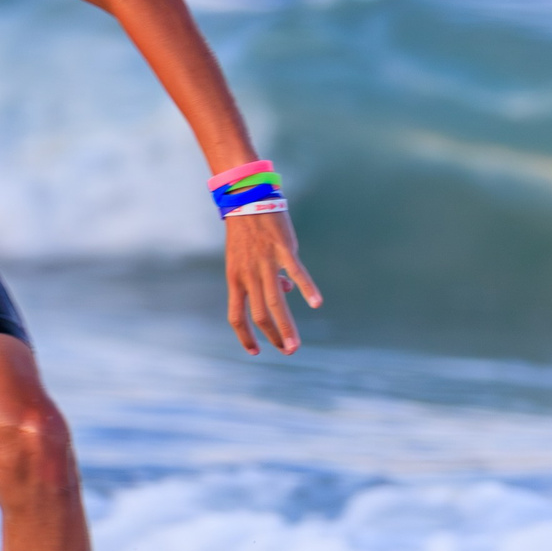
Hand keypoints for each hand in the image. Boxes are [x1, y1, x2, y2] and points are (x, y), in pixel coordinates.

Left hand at [224, 211, 322, 354]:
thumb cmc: (247, 231)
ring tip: (295, 345)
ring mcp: (265, 263)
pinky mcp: (283, 249)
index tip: (255, 352)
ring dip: (286, 327)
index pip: (236, 316)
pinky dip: (306, 288)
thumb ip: (260, 278)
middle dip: (273, 337)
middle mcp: (248, 275)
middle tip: (288, 351)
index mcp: (235, 278)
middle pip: (259, 315)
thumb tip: (285, 291)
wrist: (245, 198)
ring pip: (276, 302)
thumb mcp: (244, 258)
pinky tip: (316, 303)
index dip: (244, 337)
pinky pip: (296, 273)